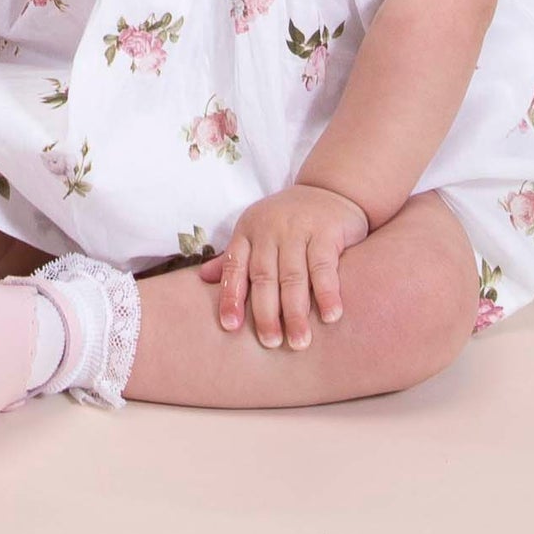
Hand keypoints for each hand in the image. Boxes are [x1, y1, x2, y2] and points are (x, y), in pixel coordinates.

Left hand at [198, 186, 369, 347]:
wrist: (331, 190)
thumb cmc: (288, 220)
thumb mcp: (257, 232)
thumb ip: (234, 258)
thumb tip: (202, 278)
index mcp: (247, 232)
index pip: (234, 268)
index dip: (230, 297)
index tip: (230, 327)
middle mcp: (269, 230)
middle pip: (264, 277)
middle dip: (266, 313)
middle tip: (270, 344)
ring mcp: (298, 230)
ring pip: (293, 276)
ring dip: (296, 312)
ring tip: (299, 342)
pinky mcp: (326, 232)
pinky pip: (324, 267)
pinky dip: (327, 293)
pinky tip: (330, 317)